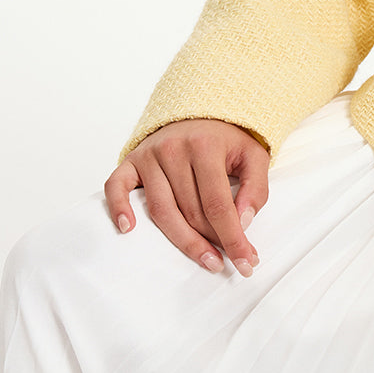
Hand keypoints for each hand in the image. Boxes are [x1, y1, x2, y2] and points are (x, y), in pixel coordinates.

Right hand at [105, 119, 269, 277]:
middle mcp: (174, 149)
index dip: (232, 237)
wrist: (198, 110)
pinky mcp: (131, 161)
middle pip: (191, 211)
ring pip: (161, 209)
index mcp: (206, 146)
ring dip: (182, 240)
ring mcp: (149, 155)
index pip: (219, 203)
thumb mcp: (254, 155)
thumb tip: (242, 221)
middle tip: (227, 262)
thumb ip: (256, 187)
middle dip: (211, 241)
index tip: (245, 261)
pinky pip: (116, 186)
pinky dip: (119, 208)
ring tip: (204, 259)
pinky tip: (128, 229)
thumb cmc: (225, 139)